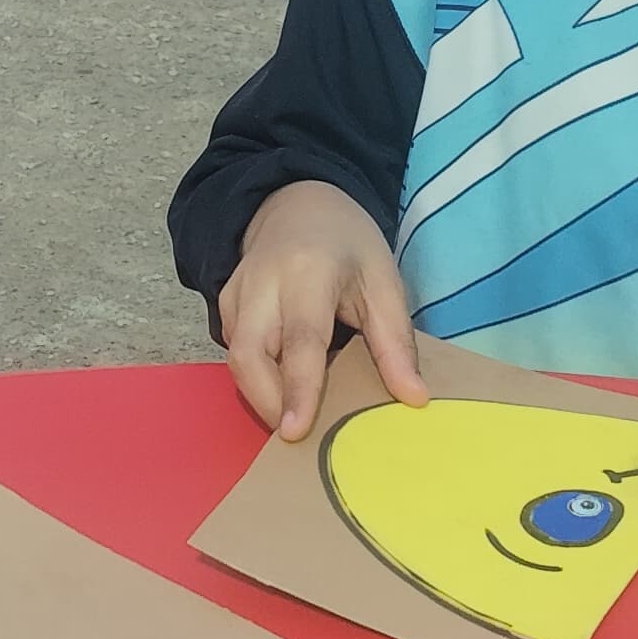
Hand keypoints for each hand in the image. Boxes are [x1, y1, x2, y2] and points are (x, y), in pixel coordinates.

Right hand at [221, 180, 427, 443]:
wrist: (298, 204)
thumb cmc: (348, 244)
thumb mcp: (384, 282)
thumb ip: (396, 342)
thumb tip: (414, 399)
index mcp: (308, 271)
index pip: (300, 340)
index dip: (298, 390)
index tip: (295, 432)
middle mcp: (262, 283)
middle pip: (250, 357)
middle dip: (268, 404)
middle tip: (300, 434)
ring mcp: (236, 294)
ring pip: (237, 360)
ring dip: (263, 396)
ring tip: (297, 415)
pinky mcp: (224, 305)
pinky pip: (235, 353)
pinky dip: (257, 379)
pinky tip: (284, 388)